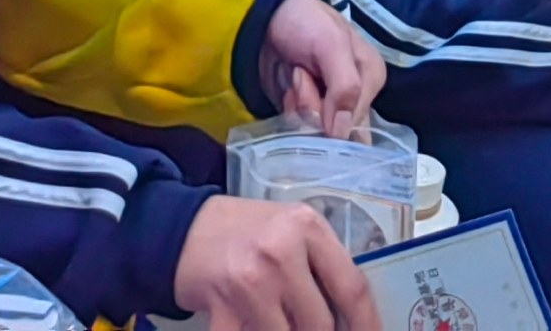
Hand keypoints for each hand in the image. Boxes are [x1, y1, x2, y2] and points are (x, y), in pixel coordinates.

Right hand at [171, 197, 374, 330]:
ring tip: (283, 323)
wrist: (183, 230)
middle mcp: (281, 254)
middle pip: (320, 323)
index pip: (352, 286)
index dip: (367, 323)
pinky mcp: (221, 310)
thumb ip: (320, 262)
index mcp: (308, 229)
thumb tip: (350, 314)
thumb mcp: (292, 229)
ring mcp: (249, 283)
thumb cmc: (247, 231)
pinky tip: (252, 326)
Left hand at [258, 0, 383, 133]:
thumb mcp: (331, 45)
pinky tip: (288, 88)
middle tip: (300, 74)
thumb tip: (342, 134)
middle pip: (333, 131)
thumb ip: (345, 87)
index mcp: (371, 80)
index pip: (357, 124)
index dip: (331, 117)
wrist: (268, 19)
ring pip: (313, 130)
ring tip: (294, 74)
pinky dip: (288, 110)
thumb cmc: (307, 23)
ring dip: (296, 104)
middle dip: (310, 106)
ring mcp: (328, 106)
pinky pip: (297, 128)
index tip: (316, 87)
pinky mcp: (306, 112)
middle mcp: (354, 98)